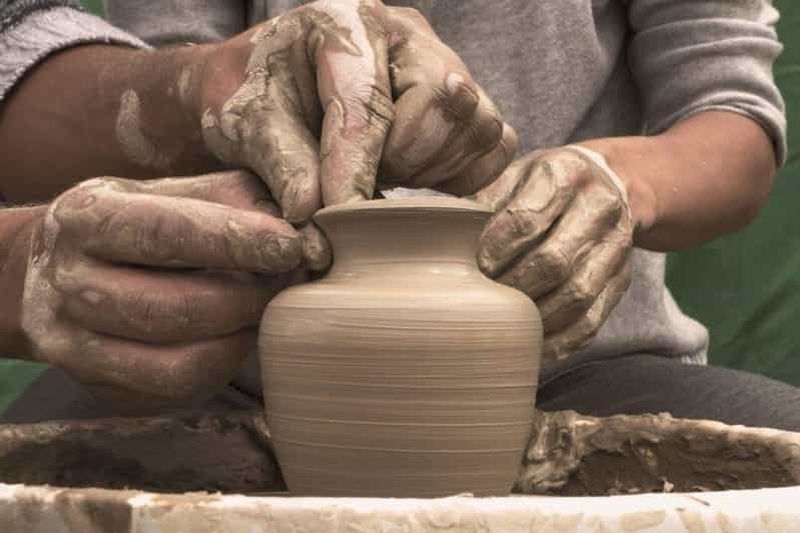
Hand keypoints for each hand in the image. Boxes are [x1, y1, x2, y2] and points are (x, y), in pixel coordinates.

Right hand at [19, 170, 301, 412]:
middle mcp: (68, 282)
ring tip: (267, 310)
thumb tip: (303, 229)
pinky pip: (175, 390)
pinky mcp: (96, 386)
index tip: (290, 246)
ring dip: (239, 338)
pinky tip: (238, 337)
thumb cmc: (140, 224)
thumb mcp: (175, 190)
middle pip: (174, 307)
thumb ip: (236, 200)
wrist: (56, 271)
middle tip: (289, 285)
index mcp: (87, 216)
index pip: (166, 232)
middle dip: (248, 300)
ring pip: (175, 362)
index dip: (235, 242)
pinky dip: (222, 366)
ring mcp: (72, 343)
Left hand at [196, 0, 514, 221]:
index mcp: (345, 19)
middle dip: (400, 161)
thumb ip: (280, 164)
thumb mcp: (248, 124)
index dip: (354, 168)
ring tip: (384, 173)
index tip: (338, 218)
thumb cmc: (262, 97)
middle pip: (443, 103)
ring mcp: (447, 63)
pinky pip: (497, 147)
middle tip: (361, 177)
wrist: (282, 86)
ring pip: (477, 128)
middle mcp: (407, 33)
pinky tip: (417, 177)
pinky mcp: (471, 100)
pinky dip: (463, 176)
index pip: (365, 100)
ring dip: (430, 172)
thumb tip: (312, 215)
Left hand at [474, 146, 633, 359]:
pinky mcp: (622, 280)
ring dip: (533, 320)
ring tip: (502, 328)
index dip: (495, 249)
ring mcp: (616, 247)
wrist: (611, 182)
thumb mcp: (514, 174)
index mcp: (565, 173)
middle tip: (480, 303)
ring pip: (576, 296)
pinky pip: (592, 321)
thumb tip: (440, 240)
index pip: (527, 219)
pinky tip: (530, 347)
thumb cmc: (544, 183)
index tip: (472, 269)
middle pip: (554, 261)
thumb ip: (484, 202)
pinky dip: (558, 341)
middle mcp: (598, 207)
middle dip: (511, 288)